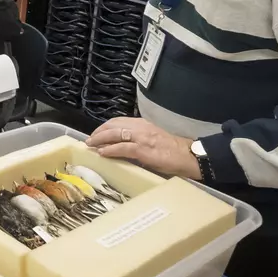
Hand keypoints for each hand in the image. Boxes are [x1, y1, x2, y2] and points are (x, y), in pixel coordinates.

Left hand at [85, 117, 200, 179]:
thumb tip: (121, 146)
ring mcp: (141, 138)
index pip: (118, 121)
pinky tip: (102, 153)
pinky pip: (122, 148)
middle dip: (98, 132)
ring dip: (100, 140)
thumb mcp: (152, 139)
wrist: (187, 155)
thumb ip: (138, 139)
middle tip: (90, 140)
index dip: (104, 127)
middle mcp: (140, 127)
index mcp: (143, 124)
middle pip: (113, 125)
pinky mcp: (143, 149)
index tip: (96, 133)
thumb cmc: (172, 150)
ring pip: (114, 134)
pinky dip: (110, 150)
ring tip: (91, 145)